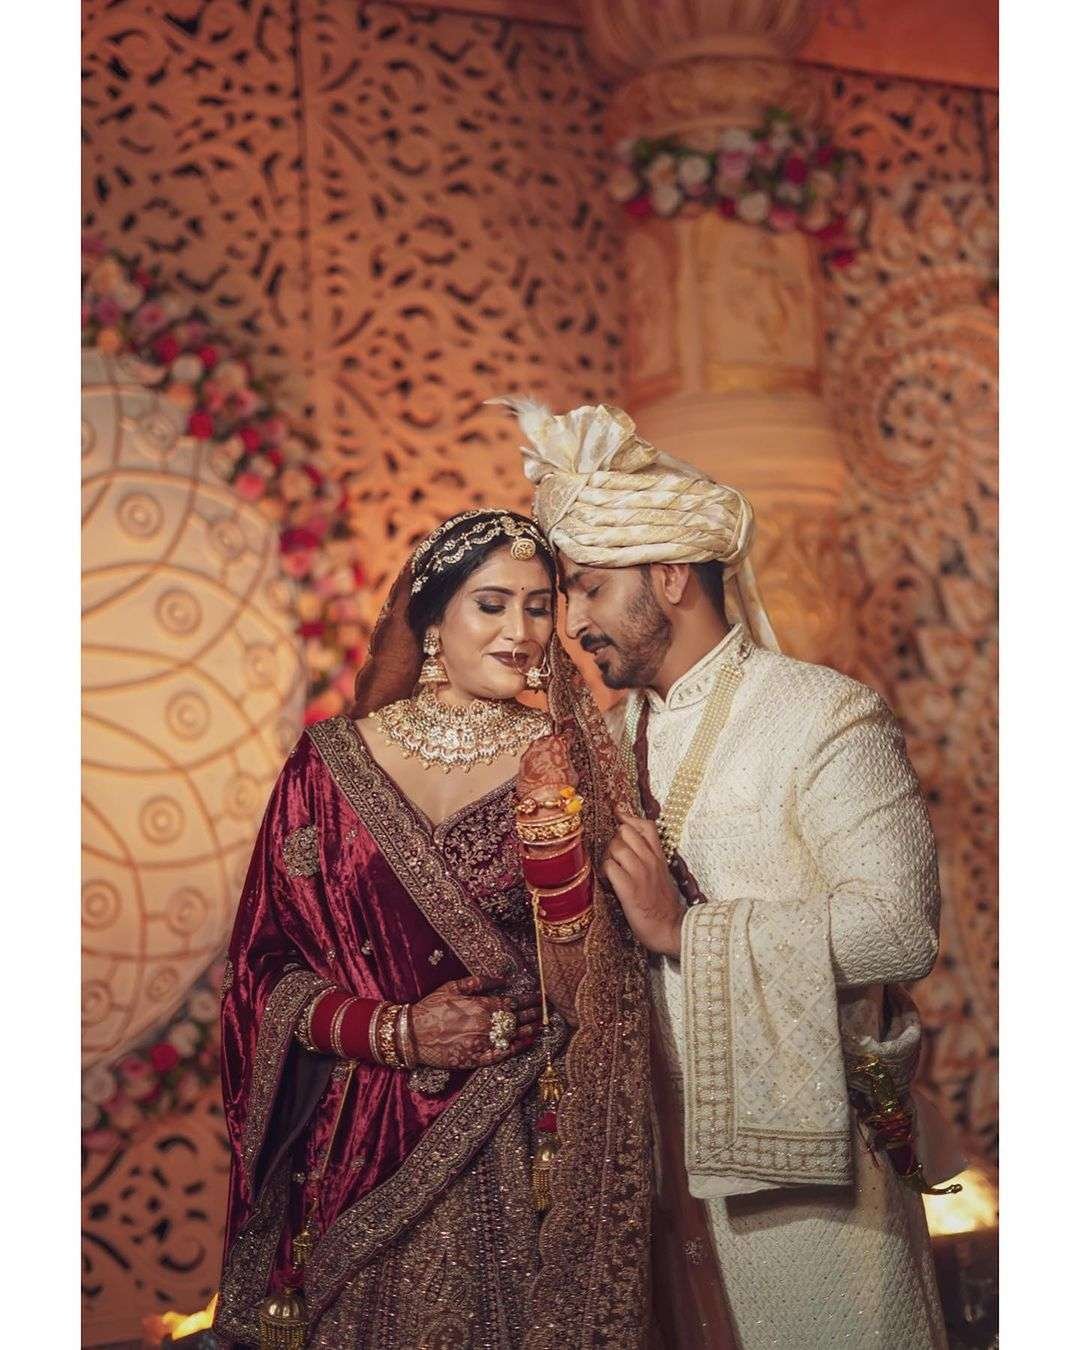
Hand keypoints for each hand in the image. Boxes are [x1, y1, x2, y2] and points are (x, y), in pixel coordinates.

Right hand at [410, 975, 540, 1068]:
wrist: (413, 1034)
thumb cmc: (431, 1008)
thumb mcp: (452, 987)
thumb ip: (479, 982)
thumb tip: (502, 978)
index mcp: (481, 1006)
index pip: (511, 1002)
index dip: (527, 1000)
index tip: (539, 997)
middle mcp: (485, 1025)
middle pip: (515, 1019)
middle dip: (532, 1014)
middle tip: (545, 1011)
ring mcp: (482, 1043)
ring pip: (512, 1036)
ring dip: (528, 1030)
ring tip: (541, 1026)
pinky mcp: (476, 1058)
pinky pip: (501, 1055)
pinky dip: (515, 1049)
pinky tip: (525, 1044)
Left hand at [602, 807, 683, 957]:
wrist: (671, 929)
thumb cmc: (664, 905)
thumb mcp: (662, 875)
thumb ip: (650, 859)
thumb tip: (633, 848)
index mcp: (659, 857)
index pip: (647, 826)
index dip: (629, 817)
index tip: (618, 814)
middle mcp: (650, 861)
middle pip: (625, 831)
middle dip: (614, 840)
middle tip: (614, 856)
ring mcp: (640, 874)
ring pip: (616, 847)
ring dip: (608, 856)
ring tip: (610, 870)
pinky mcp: (629, 889)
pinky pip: (609, 868)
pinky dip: (604, 872)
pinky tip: (608, 882)